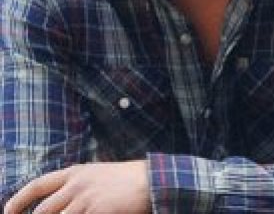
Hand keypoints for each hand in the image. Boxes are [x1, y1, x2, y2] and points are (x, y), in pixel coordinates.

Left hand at [3, 160, 148, 213]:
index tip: (8, 213)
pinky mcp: (96, 211)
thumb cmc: (127, 179)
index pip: (37, 185)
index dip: (18, 201)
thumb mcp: (97, 174)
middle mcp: (76, 184)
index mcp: (76, 172)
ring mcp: (85, 198)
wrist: (152, 180)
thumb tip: (59, 201)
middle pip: (43, 210)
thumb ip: (77, 186)